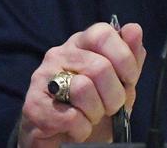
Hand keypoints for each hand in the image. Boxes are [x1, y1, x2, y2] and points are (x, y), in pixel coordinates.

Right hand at [19, 21, 145, 146]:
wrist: (68, 140)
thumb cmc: (96, 106)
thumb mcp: (121, 83)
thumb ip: (131, 57)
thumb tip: (133, 29)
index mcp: (82, 43)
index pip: (103, 33)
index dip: (124, 59)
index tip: (129, 80)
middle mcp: (59, 53)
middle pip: (99, 67)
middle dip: (114, 96)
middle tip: (110, 108)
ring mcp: (42, 77)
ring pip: (83, 89)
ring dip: (96, 113)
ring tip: (91, 117)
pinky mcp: (32, 105)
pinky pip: (69, 117)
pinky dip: (81, 129)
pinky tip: (77, 128)